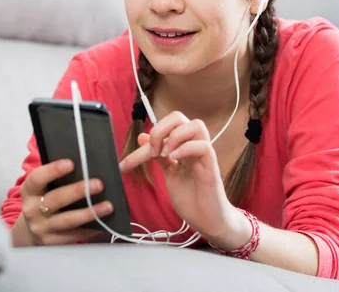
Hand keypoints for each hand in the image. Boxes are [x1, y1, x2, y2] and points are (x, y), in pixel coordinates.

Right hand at [15, 159, 113, 245]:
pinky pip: (74, 235)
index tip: (71, 163)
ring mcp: (41, 228)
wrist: (32, 229)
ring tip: (108, 206)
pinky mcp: (52, 242)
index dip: (53, 170)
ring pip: (67, 220)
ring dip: (89, 212)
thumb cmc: (46, 199)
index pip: (37, 178)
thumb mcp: (45, 187)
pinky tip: (103, 222)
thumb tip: (89, 166)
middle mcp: (32, 210)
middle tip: (99, 184)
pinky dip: (90, 228)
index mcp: (30, 191)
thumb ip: (61, 178)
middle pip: (56, 199)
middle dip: (78, 191)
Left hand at [118, 111, 247, 244]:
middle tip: (153, 151)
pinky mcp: (211, 167)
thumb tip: (142, 137)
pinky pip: (204, 146)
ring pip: (196, 125)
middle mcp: (194, 146)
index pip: (164, 128)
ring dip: (174, 136)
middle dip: (160, 129)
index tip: (127, 163)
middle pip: (179, 117)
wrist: (208, 221)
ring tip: (165, 154)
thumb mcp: (170, 174)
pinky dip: (186, 149)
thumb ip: (158, 156)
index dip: (143, 141)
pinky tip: (175, 160)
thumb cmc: (192, 198)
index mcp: (183, 146)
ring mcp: (204, 155)